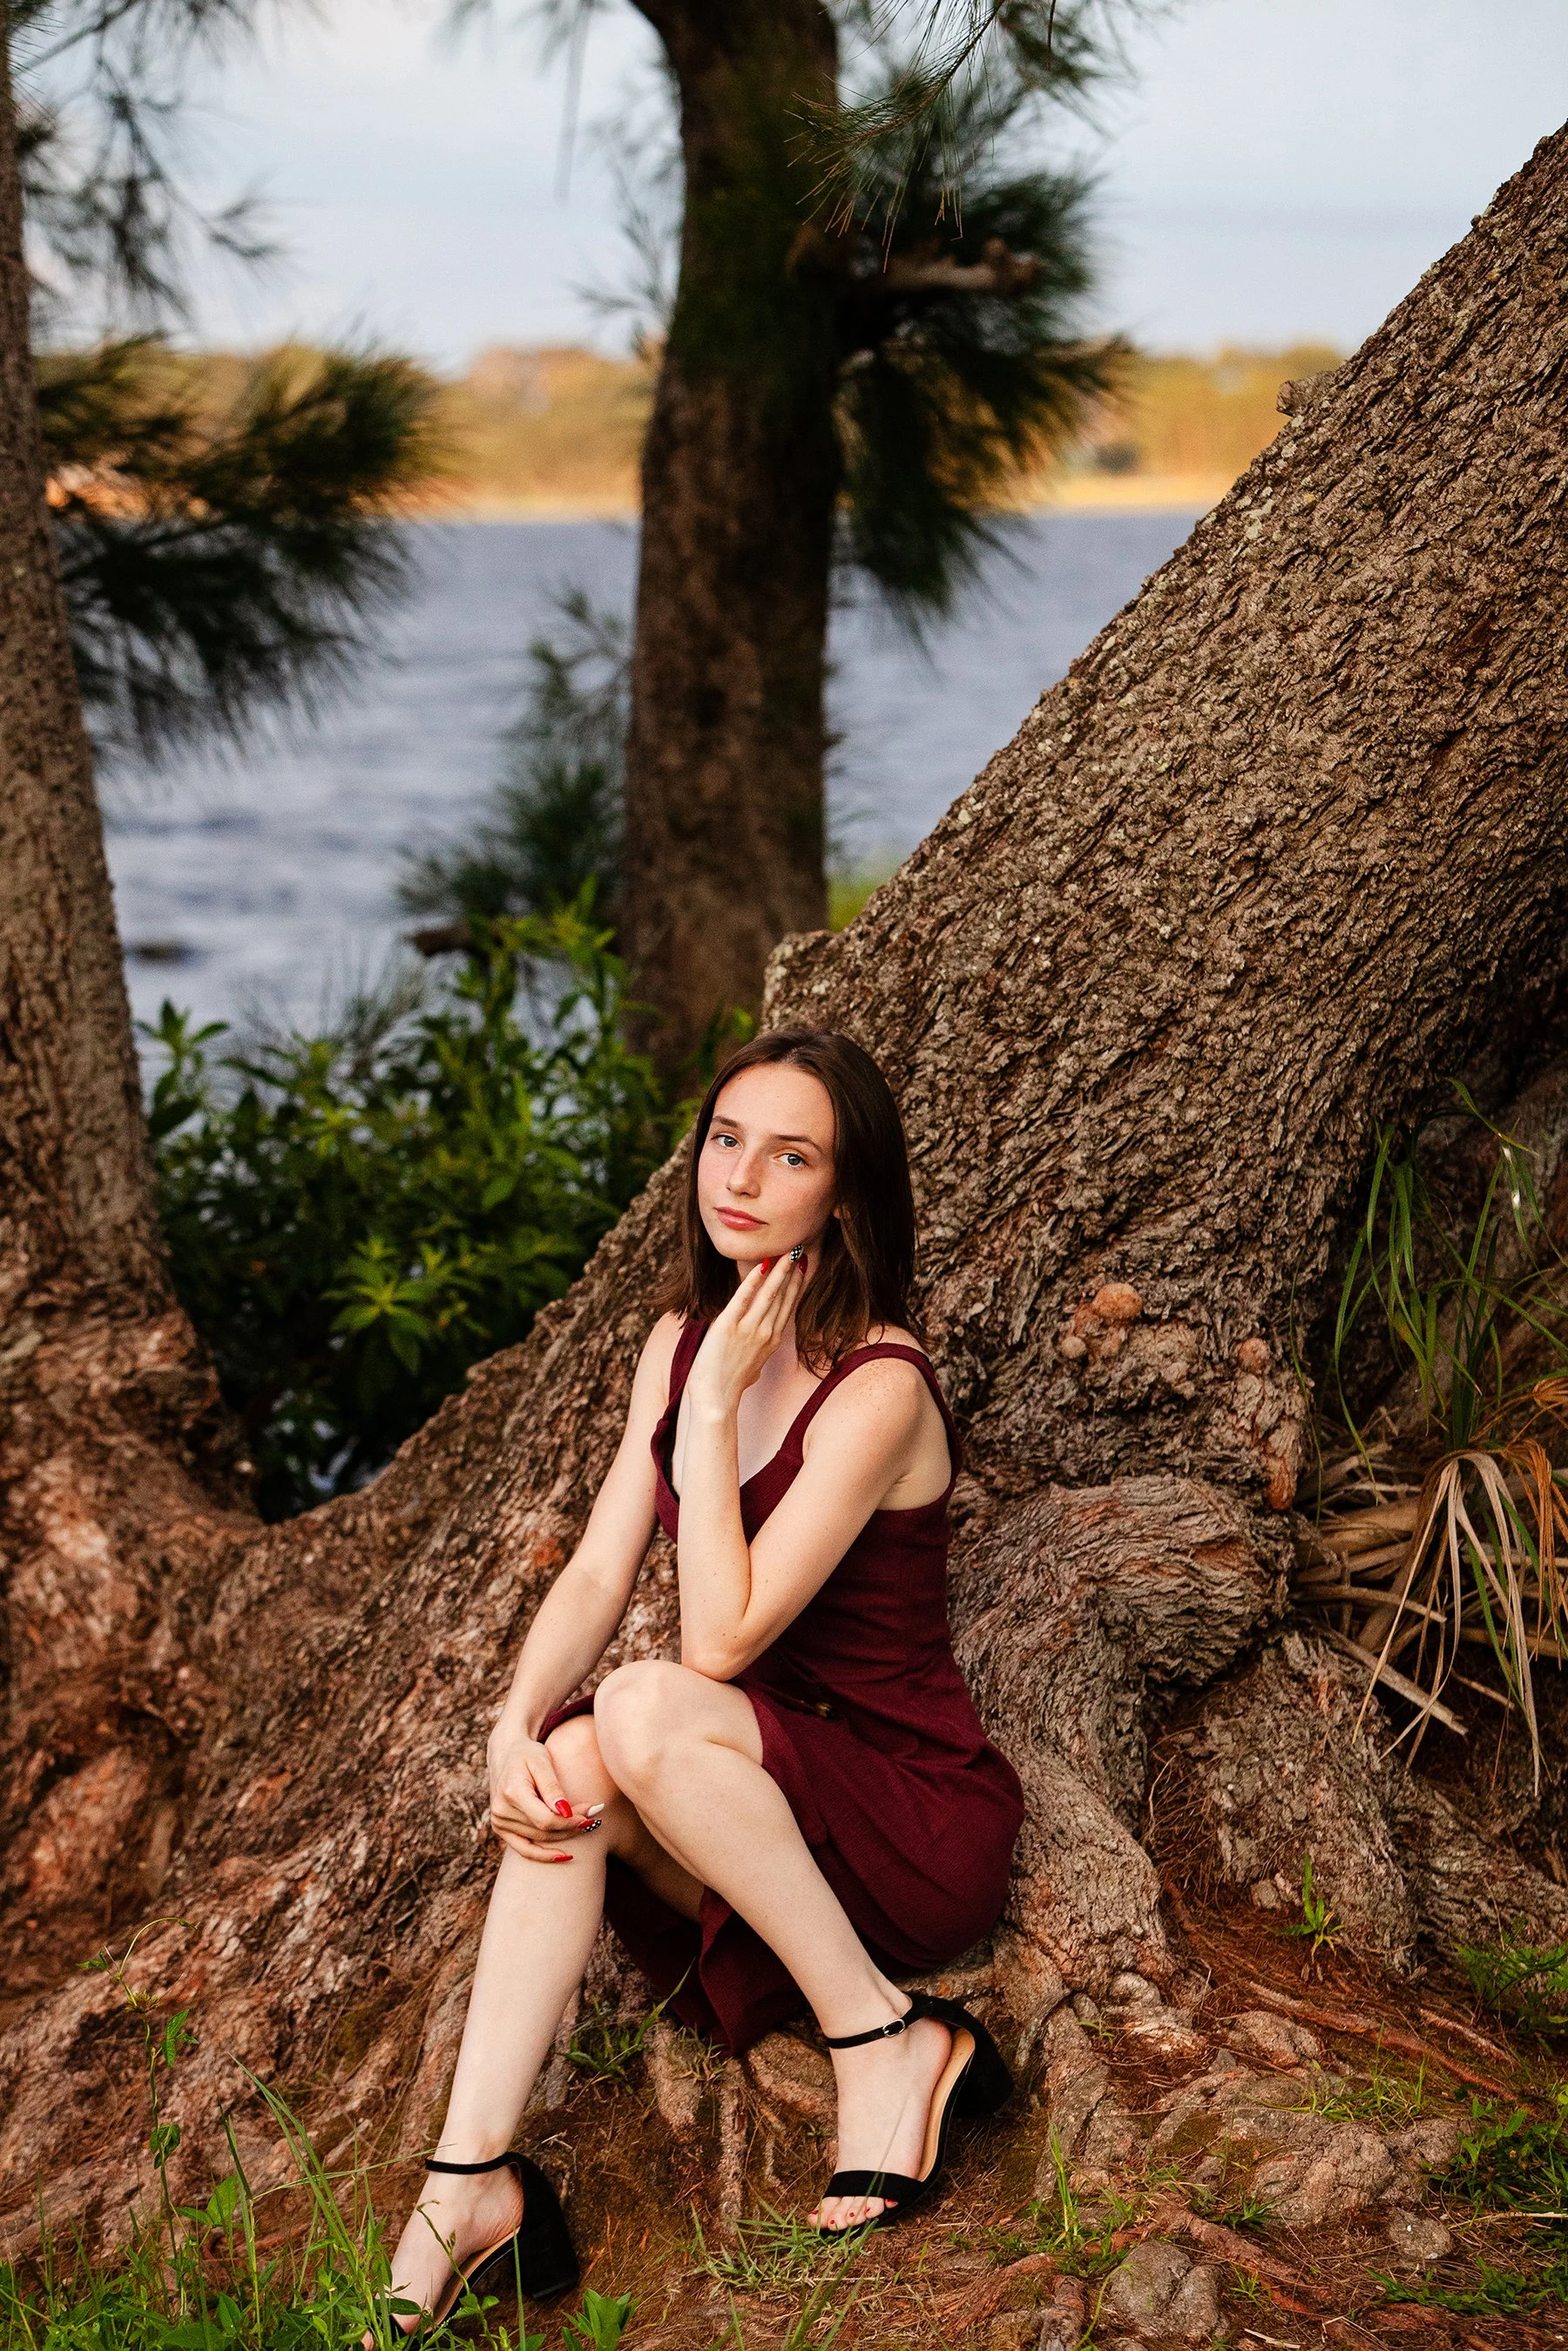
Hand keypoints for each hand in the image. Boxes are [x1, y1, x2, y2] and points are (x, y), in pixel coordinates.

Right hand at [486, 1721, 597, 1862]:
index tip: (591, 1814)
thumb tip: (566, 1812)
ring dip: (564, 1835)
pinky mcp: (501, 1829)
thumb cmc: (528, 1755)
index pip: (546, 1819)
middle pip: (544, 1831)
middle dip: (572, 1826)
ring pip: (539, 1840)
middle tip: (593, 1817)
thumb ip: (552, 1787)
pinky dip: (543, 1855)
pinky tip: (564, 1856)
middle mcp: (501, 1811)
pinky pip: (524, 1849)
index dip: (571, 1821)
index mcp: (512, 1793)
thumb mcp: (542, 1762)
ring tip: (584, 1823)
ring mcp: (499, 1823)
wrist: (506, 1755)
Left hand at [687, 1251, 807, 1417]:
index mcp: (771, 1341)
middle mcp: (765, 1333)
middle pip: (783, 1297)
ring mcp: (748, 1329)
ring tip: (788, 1254)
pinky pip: (744, 1298)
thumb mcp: (752, 1368)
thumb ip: (758, 1354)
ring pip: (769, 1294)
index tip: (801, 1268)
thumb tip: (758, 1351)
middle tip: (800, 1251)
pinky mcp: (728, 1326)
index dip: (795, 1285)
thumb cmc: (730, 1386)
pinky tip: (762, 1266)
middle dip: (792, 1272)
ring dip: (779, 1271)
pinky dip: (753, 1281)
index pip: (787, 1306)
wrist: (715, 1399)